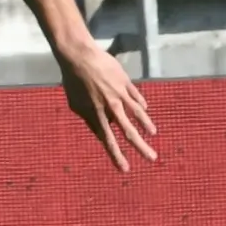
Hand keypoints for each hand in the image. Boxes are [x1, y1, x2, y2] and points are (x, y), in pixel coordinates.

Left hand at [57, 40, 156, 171]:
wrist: (79, 56)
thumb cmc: (73, 81)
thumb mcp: (76, 103)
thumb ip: (89, 118)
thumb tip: (101, 129)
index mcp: (96, 114)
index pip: (108, 140)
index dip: (117, 156)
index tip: (125, 169)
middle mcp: (111, 107)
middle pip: (129, 132)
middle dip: (141, 147)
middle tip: (152, 159)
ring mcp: (121, 95)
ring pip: (138, 114)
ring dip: (146, 126)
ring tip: (152, 134)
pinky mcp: (126, 83)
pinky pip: (137, 97)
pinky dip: (141, 105)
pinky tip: (144, 110)